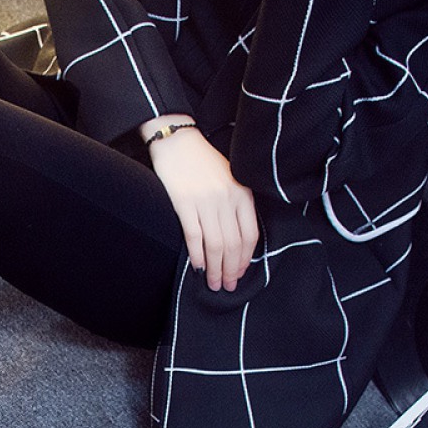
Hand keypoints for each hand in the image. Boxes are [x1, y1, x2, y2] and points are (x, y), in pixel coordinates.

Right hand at [142, 118, 258, 291]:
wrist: (178, 141)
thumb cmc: (202, 162)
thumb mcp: (229, 180)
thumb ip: (236, 205)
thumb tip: (236, 241)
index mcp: (242, 193)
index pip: (250, 235)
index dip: (245, 259)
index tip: (240, 274)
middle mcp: (227, 198)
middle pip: (233, 244)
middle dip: (231, 270)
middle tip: (227, 286)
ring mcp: (206, 201)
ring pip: (215, 245)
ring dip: (215, 269)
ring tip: (213, 283)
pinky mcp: (184, 203)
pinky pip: (194, 236)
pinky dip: (197, 255)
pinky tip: (197, 266)